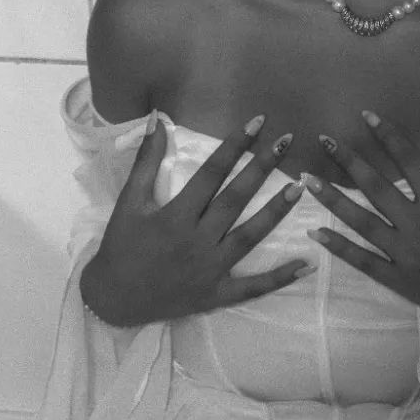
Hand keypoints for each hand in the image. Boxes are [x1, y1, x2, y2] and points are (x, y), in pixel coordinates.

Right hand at [80, 113, 310, 325]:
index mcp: (175, 216)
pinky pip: (252, 287)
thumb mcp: (129, 202)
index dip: (235, 145)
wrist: (113, 300)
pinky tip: (306, 263)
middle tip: (287, 141)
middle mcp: (196, 240)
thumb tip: (158, 120)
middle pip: (235, 199)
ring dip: (276, 212)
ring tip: (300, 187)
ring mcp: (210, 269)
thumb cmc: (121, 246)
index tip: (257, 122)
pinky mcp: (217, 295)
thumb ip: (146, 161)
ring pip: (250, 237)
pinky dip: (280, 277)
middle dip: (261, 167)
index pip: (211, 173)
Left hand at [302, 112, 419, 308]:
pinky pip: (364, 261)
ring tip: (307, 180)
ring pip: (362, 221)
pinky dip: (339, 247)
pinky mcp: (399, 279)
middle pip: (377, 187)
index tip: (366, 117)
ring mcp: (405, 252)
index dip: (387, 136)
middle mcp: (418, 222)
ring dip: (334, 199)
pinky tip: (315, 232)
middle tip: (324, 141)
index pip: (409, 160)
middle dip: (350, 161)